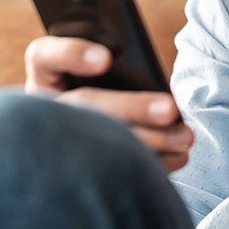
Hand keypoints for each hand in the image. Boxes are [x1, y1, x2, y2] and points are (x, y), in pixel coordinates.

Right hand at [25, 35, 192, 171]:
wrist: (77, 147)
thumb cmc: (101, 88)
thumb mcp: (95, 70)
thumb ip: (119, 63)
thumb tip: (154, 76)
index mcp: (46, 76)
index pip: (43, 56)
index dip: (72, 54)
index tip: (107, 60)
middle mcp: (43, 110)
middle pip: (83, 104)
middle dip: (132, 108)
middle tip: (171, 110)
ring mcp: (54, 145)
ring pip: (97, 144)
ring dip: (148, 141)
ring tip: (185, 137)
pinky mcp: (74, 173)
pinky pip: (111, 172)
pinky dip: (149, 165)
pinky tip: (178, 160)